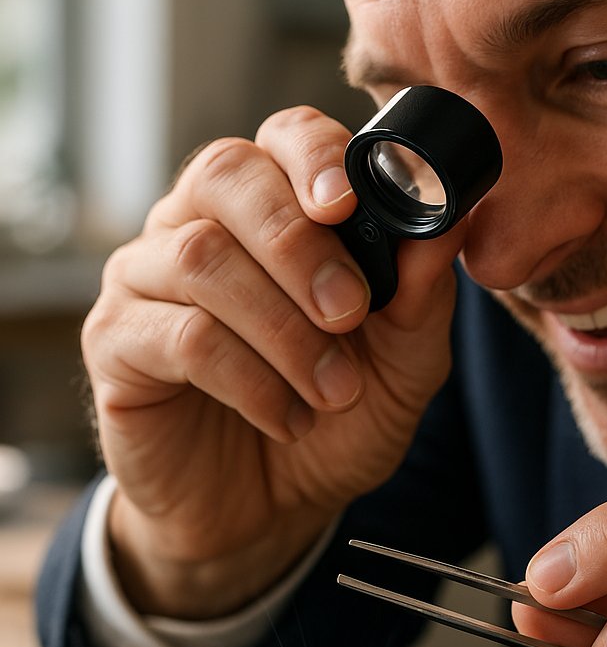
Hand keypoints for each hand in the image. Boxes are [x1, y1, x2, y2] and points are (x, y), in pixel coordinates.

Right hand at [82, 106, 465, 617]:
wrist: (274, 510)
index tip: (349, 203)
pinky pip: (177, 335)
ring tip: (333, 391)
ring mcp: (148, 280)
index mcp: (274, 213)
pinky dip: (249, 381)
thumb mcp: (404, 367)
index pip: (282, 137)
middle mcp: (200, 226)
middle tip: (349, 314)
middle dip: (299, 245)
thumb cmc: (337, 422)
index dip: (314, 154)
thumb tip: (448, 222)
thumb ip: (422, 298)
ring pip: (200, 258)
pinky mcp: (117, 343)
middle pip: (227, 175)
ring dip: (283, 330)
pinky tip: (288, 417)